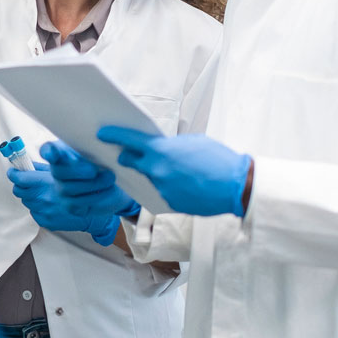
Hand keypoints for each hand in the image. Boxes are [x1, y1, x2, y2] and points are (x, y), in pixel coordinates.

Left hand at [8, 163, 120, 245]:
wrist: (101, 209)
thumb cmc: (88, 184)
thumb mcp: (67, 170)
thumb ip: (45, 169)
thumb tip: (28, 165)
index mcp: (48, 184)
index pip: (21, 179)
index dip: (15, 173)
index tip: (14, 170)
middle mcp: (45, 200)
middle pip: (20, 191)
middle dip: (22, 184)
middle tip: (26, 179)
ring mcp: (46, 213)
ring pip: (27, 202)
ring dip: (31, 195)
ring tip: (41, 190)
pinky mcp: (49, 223)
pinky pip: (35, 213)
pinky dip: (38, 206)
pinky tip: (48, 202)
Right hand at [42, 140, 140, 217]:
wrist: (114, 183)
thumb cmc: (104, 160)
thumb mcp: (98, 148)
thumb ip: (91, 144)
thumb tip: (95, 141)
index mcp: (62, 152)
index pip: (48, 150)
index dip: (48, 152)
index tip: (52, 154)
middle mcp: (58, 171)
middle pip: (59, 172)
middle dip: (77, 171)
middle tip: (94, 170)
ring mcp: (63, 190)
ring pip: (70, 189)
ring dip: (92, 184)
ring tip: (110, 177)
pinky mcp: (72, 206)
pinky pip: (80, 203)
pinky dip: (97, 196)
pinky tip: (108, 189)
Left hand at [98, 127, 251, 216]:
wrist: (235, 186)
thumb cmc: (218, 159)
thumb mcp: (192, 142)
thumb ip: (171, 145)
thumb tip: (162, 149)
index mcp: (160, 151)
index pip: (129, 141)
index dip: (114, 135)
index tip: (103, 134)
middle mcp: (156, 171)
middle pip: (132, 162)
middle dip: (129, 158)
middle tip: (128, 154)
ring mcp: (162, 189)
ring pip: (151, 178)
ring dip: (156, 173)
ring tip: (176, 169)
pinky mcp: (170, 204)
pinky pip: (163, 192)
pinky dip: (169, 186)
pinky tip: (184, 183)